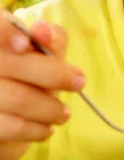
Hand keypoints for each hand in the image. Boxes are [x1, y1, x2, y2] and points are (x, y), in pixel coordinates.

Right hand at [0, 11, 85, 159]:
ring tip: (64, 113)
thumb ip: (48, 39)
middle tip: (80, 82)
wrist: (8, 117)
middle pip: (14, 64)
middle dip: (54, 74)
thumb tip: (44, 30)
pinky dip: (35, 129)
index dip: (7, 34)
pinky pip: (11, 127)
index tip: (25, 44)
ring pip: (17, 98)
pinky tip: (47, 129)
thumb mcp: (42, 54)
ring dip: (49, 108)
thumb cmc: (29, 76)